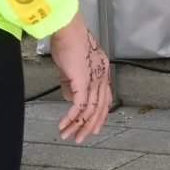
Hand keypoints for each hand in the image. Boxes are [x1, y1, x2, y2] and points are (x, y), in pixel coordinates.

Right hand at [48, 14, 111, 142]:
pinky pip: (78, 106)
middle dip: (89, 126)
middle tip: (81, 138)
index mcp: (102, 74)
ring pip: (89, 111)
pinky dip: (71, 118)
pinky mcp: (83, 82)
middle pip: (99, 109)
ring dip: (78, 125)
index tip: (94, 127)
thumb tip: (70, 99)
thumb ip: (72, 83)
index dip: (100, 115)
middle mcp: (102, 79)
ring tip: (68, 135)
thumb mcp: (71, 66)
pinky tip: (64, 125)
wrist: (68, 30)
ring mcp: (94, 81)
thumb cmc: (69, 43)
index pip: (105, 100)